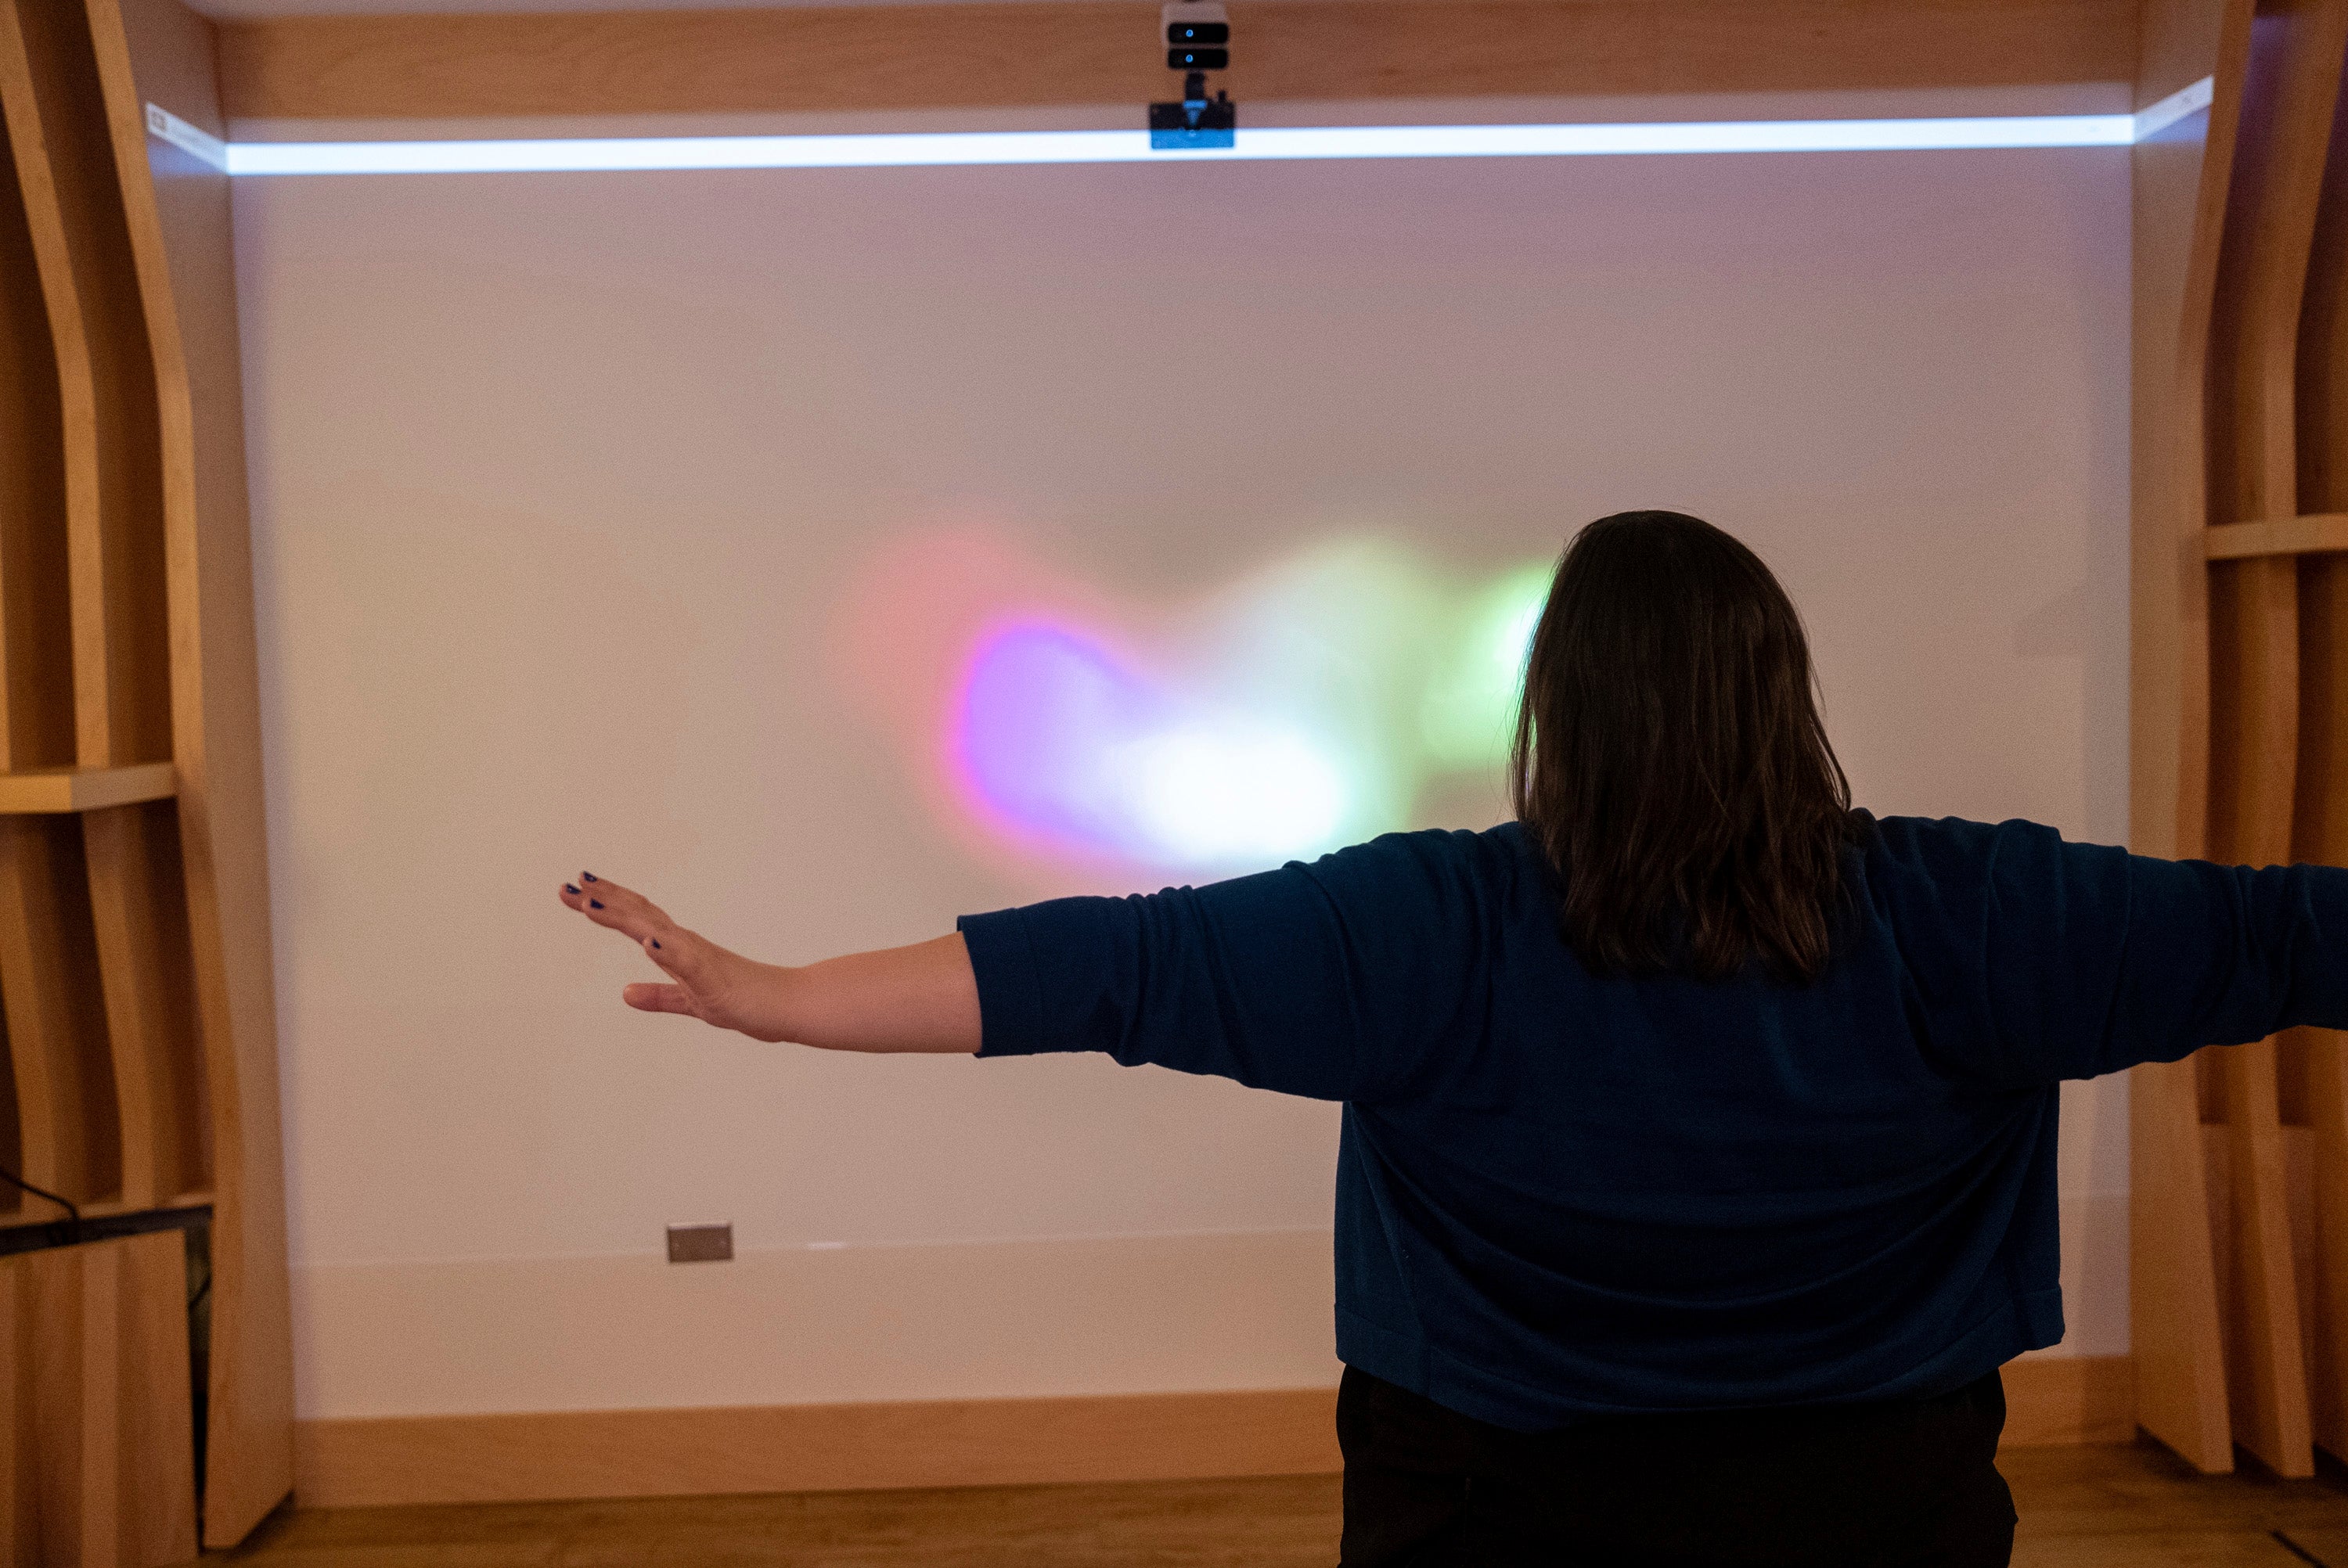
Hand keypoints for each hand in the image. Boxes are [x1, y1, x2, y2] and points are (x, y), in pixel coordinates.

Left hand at [558, 874, 796, 1041]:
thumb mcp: (690, 1003)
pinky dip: (666, 950)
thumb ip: (659, 996)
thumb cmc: (747, 1000)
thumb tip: (625, 994)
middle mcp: (686, 945)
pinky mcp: (715, 978)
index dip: (605, 905)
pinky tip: (647, 941)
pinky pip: (689, 962)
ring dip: (624, 917)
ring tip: (591, 905)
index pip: (636, 920)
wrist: (788, 1006)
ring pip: (656, 931)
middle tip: (568, 885)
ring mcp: (700, 958)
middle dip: (603, 899)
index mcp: (679, 949)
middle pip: (639, 915)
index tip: (573, 893)